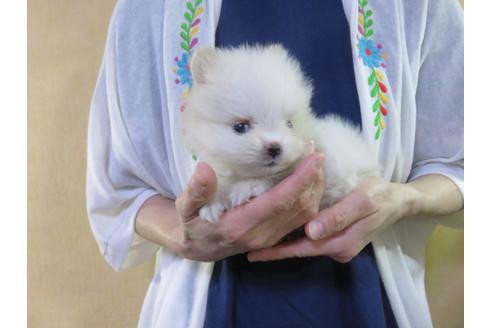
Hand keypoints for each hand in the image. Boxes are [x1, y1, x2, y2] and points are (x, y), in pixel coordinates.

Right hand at [173, 153, 324, 261]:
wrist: (199, 249)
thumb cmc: (193, 224)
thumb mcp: (185, 208)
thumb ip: (195, 191)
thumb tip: (204, 169)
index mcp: (240, 225)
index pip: (278, 202)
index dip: (299, 180)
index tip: (313, 157)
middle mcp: (261, 235)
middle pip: (298, 207)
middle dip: (312, 178)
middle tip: (315, 151)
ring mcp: (271, 239)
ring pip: (304, 214)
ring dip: (314, 188)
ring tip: (314, 161)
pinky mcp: (276, 238)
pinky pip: (301, 218)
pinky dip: (310, 197)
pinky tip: (308, 179)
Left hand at [247, 177, 421, 262]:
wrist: (400, 200)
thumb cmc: (380, 196)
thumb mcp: (361, 201)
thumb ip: (337, 216)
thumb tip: (311, 232)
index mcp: (340, 243)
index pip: (302, 249)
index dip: (277, 251)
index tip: (254, 253)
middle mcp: (337, 250)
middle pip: (301, 248)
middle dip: (276, 248)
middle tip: (249, 247)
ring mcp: (338, 245)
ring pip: (306, 243)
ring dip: (286, 241)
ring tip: (261, 238)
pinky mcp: (339, 238)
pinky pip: (314, 238)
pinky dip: (298, 234)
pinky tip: (284, 229)